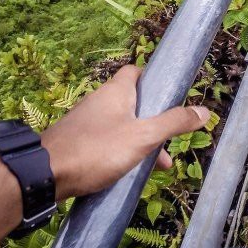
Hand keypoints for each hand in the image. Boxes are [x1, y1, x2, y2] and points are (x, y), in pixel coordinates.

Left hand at [40, 65, 209, 199]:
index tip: (169, 95)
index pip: (135, 72)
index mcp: (116, 91)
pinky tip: (127, 173)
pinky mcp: (76, 142)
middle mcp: (99, 101)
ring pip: (120, 125)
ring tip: (155, 166)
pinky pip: (105, 141)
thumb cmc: (96, 149)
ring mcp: (85, 122)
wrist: (44, 175)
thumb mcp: (143, 137)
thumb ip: (174, 123)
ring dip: (139, 141)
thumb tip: (203, 111)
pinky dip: (120, 152)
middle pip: (133, 103)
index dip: (154, 80)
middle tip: (168, 142)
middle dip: (153, 122)